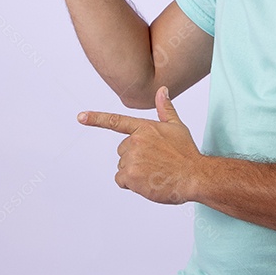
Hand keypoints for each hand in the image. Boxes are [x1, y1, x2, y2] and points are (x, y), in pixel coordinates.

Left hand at [77, 87, 201, 204]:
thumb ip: (165, 108)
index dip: (96, 119)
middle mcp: (135, 140)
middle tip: (155, 163)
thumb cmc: (186, 153)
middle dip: (135, 158)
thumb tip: (162, 90)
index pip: (116, 122)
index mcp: (145, 127)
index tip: (81, 117)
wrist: (194, 176)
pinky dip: (132, 184)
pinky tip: (149, 182)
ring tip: (155, 173)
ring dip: (135, 172)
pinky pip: (121, 180)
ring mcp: (132, 157)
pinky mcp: (130, 175)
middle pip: (123, 151)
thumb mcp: (177, 127)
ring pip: (122, 167)